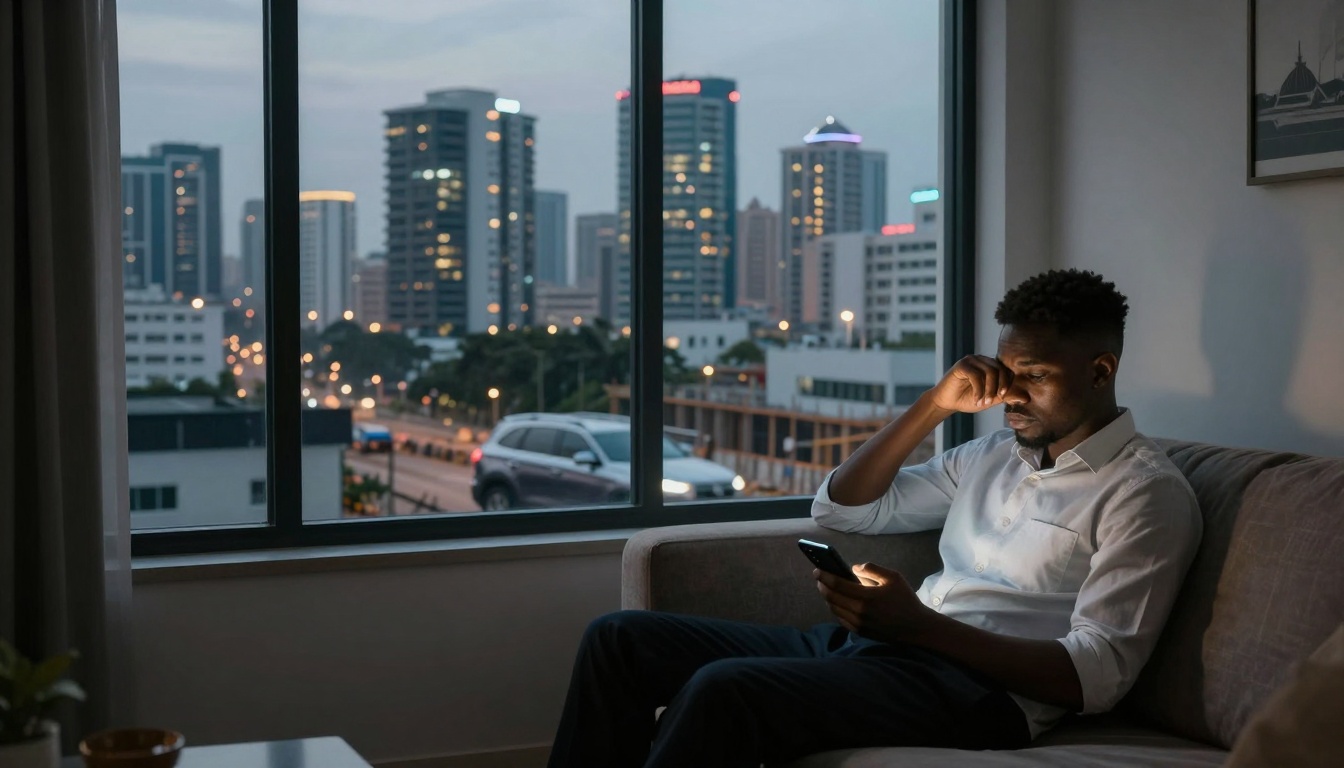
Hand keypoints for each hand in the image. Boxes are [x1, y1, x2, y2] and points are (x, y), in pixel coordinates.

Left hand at [814, 563, 933, 643]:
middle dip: (822, 586)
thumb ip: (871, 569)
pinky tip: (836, 602)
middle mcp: (860, 612)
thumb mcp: (893, 577)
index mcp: (867, 596)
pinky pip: (841, 619)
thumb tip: (853, 568)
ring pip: (834, 609)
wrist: (915, 627)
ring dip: (828, 598)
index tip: (816, 570)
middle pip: (832, 597)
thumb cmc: (905, 599)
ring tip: (826, 588)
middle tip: (819, 578)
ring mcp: (859, 624)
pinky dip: (836, 609)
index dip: (824, 576)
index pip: (837, 584)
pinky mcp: (860, 632)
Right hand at [928, 355, 1013, 412]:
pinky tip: (975, 399)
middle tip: (991, 402)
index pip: (1006, 370)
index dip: (1007, 384)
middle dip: (998, 387)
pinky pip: (976, 375)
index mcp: (990, 365)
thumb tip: (1026, 398)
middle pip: (999, 369)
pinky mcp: (962, 365)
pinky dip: (978, 390)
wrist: (946, 402)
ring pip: (989, 371)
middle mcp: (982, 360)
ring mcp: (971, 360)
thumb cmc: (967, 399)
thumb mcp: (990, 400)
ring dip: (988, 390)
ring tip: (983, 402)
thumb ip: (1006, 397)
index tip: (1002, 398)